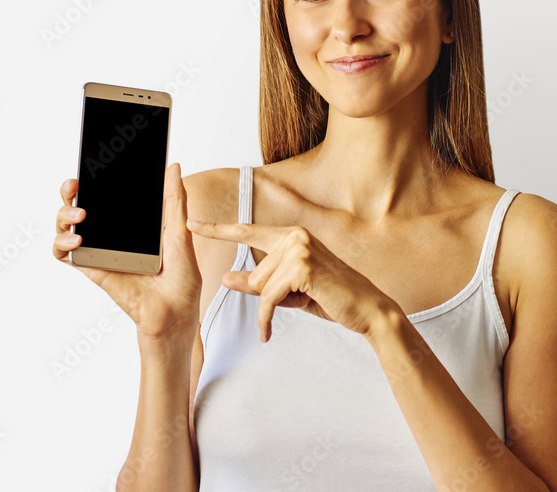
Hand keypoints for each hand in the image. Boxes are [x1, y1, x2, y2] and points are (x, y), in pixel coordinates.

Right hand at [52, 163, 201, 340]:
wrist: (176, 312)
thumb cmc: (181, 279)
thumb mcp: (180, 232)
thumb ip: (174, 200)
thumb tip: (172, 166)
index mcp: (132, 225)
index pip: (107, 197)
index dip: (95, 180)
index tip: (94, 166)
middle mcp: (112, 236)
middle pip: (79, 207)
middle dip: (70, 191)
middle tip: (75, 185)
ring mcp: (99, 251)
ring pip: (65, 226)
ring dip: (64, 215)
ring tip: (81, 214)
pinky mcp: (91, 268)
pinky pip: (63, 253)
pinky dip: (61, 243)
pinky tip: (77, 239)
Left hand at [187, 221, 397, 341]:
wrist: (366, 308)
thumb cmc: (329, 297)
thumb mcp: (288, 290)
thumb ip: (257, 282)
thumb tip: (225, 278)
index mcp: (291, 235)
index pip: (246, 231)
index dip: (216, 229)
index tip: (191, 223)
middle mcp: (294, 236)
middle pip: (254, 273)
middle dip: (268, 295)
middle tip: (300, 298)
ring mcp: (299, 249)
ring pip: (260, 287)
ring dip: (273, 306)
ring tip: (304, 303)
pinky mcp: (302, 268)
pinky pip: (268, 299)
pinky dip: (266, 319)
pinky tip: (268, 333)